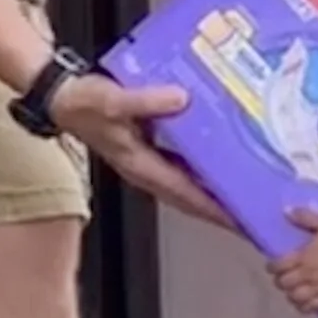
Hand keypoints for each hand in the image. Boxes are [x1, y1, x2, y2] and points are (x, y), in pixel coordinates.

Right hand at [50, 73, 241, 233]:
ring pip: (187, 185)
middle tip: (255, 215)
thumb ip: (146, 101)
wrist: (62, 98)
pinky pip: (181, 165)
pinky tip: (219, 158)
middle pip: (191, 198)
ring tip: (246, 191)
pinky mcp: (147, 148)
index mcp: (141, 166)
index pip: (186, 194)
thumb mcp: (114, 101)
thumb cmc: (85, 103)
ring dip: (213, 192)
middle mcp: (147, 169)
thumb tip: (182, 99)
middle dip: (222, 210)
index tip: (242, 220)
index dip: (214, 208)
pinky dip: (201, 168)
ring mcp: (147, 161)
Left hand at [269, 204, 317, 314]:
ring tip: (292, 290)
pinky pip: (312, 307)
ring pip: (295, 297)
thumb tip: (286, 211)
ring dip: (290, 294)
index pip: (278, 266)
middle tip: (282, 277)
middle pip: (284, 283)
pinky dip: (304, 306)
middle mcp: (309, 274)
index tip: (272, 266)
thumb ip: (304, 217)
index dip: (272, 267)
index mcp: (304, 255)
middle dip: (280, 281)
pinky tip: (304, 302)